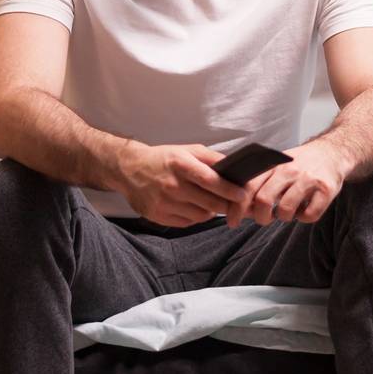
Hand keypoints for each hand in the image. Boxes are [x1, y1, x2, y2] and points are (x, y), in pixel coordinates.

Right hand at [118, 142, 250, 227]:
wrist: (129, 169)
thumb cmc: (164, 158)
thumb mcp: (187, 150)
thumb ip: (211, 158)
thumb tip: (234, 168)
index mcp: (181, 164)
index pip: (211, 181)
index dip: (229, 190)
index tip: (243, 195)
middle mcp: (172, 185)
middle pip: (209, 203)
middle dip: (226, 205)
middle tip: (235, 204)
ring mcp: (164, 203)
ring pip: (200, 216)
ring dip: (211, 212)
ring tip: (211, 203)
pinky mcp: (158, 216)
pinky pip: (187, 223)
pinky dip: (195, 217)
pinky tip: (194, 207)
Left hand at [223, 140, 346, 228]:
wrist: (332, 152)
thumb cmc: (299, 164)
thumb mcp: (277, 165)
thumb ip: (259, 181)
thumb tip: (237, 206)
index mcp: (273, 164)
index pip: (249, 186)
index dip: (238, 207)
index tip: (232, 221)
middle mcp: (289, 170)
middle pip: (264, 200)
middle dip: (261, 217)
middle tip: (265, 219)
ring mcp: (308, 179)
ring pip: (286, 210)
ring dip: (284, 217)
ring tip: (288, 211)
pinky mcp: (326, 189)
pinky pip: (309, 215)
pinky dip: (304, 218)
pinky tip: (305, 209)